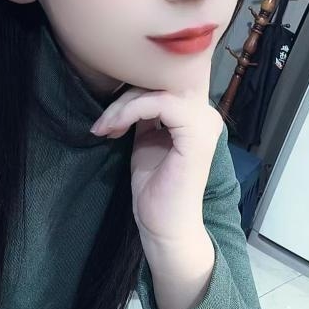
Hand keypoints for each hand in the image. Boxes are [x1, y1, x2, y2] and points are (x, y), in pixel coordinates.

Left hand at [90, 81, 223, 250]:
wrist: (164, 226)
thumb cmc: (154, 188)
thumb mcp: (146, 139)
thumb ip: (145, 114)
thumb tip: (128, 90)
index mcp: (195, 115)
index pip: (161, 83)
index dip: (130, 93)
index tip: (107, 120)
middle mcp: (206, 114)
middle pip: (159, 81)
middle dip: (124, 98)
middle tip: (103, 124)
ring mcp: (205, 122)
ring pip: (156, 90)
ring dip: (123, 106)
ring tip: (105, 128)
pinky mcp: (197, 134)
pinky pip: (159, 103)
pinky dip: (131, 112)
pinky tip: (114, 129)